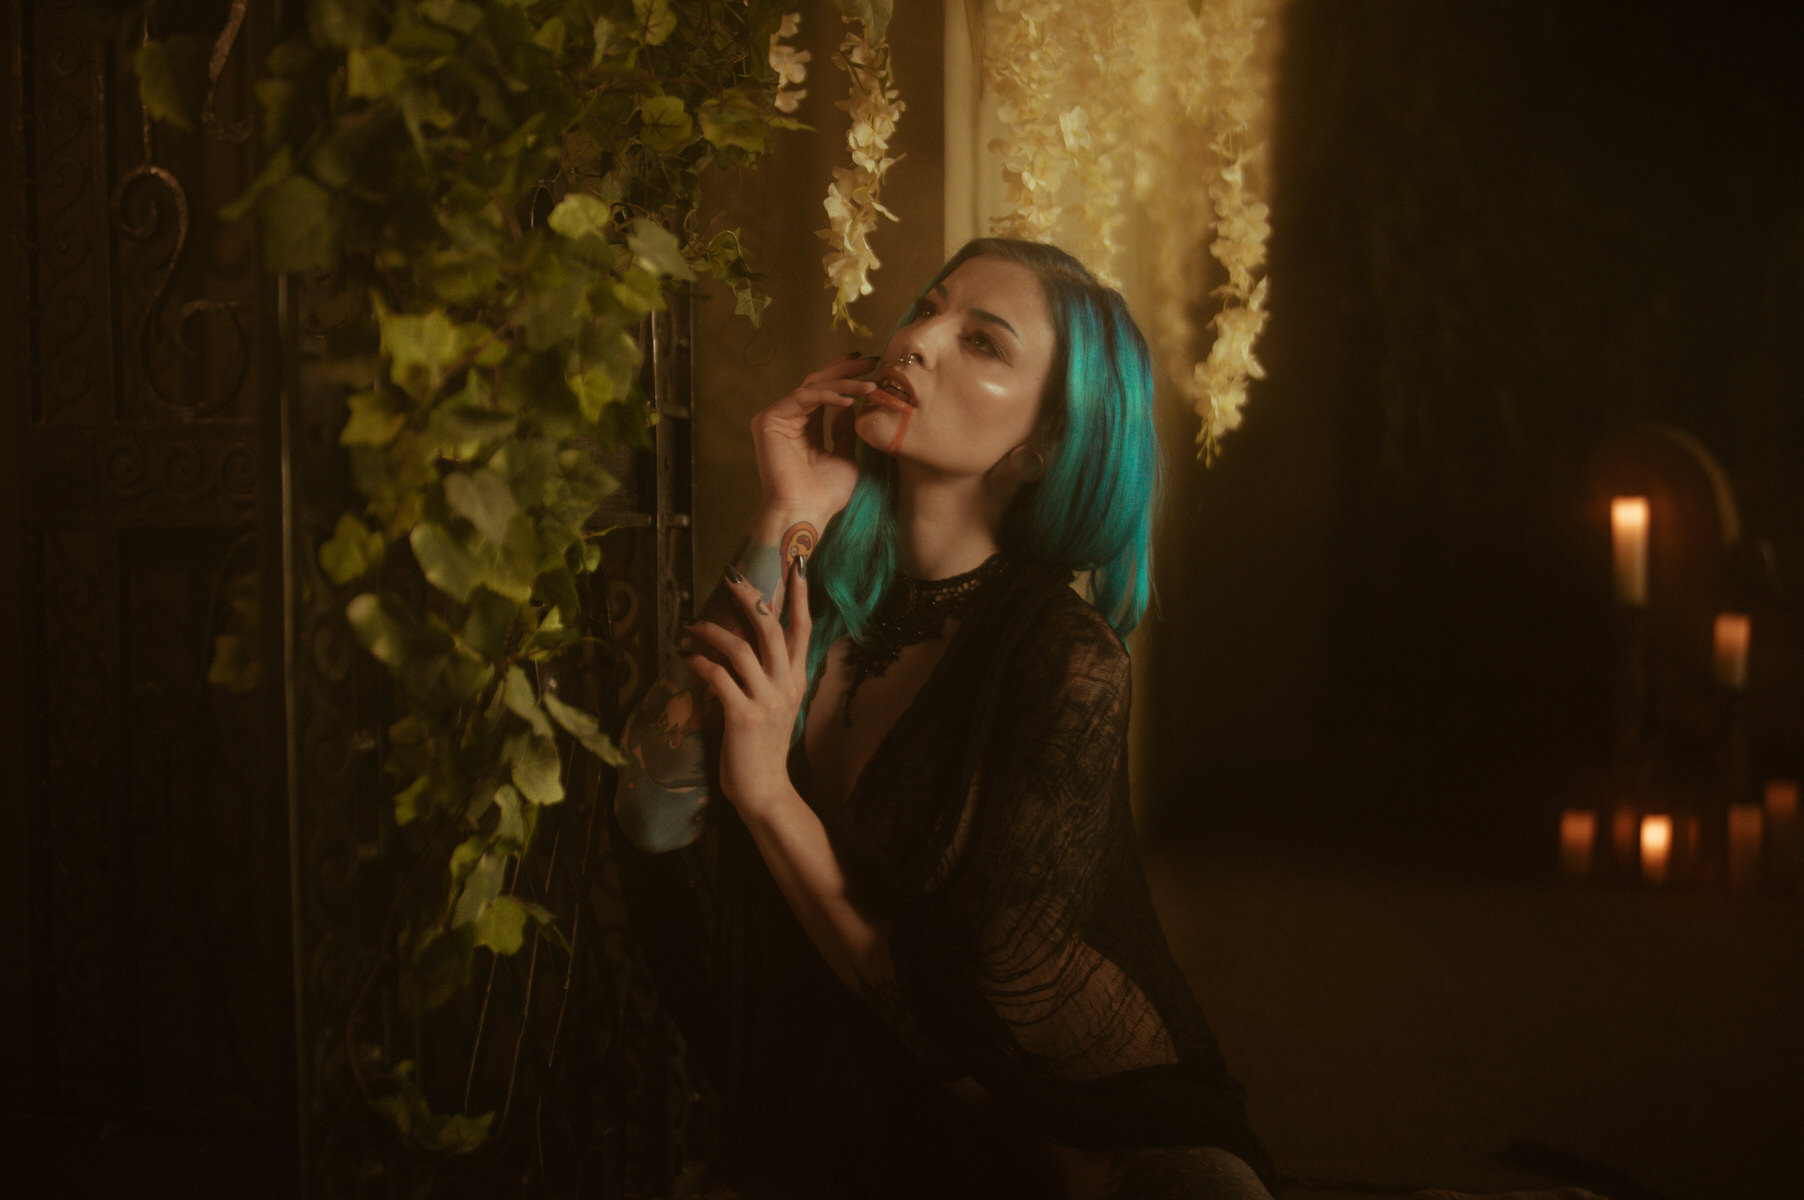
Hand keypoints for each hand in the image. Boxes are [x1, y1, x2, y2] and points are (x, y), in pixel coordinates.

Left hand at [685, 555, 812, 818]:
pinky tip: (687, 658)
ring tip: (693, 625)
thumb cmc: (763, 748)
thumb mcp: (775, 706)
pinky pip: (718, 678)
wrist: (765, 790)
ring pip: (741, 649)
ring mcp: (766, 700)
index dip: (800, 595)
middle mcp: (786, 685)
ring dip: (713, 630)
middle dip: (750, 597)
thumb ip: (769, 676)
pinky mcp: (743, 716)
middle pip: (772, 628)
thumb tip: (745, 644)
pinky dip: (700, 663)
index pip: (803, 628)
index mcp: (797, 680)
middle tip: (730, 575)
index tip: (796, 565)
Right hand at [751, 354, 875, 522]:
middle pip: (818, 383)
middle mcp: (788, 418)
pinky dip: (827, 395)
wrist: (805, 512)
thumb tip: (851, 404)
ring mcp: (776, 418)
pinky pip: (802, 398)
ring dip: (843, 382)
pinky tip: (849, 398)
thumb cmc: (824, 494)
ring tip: (870, 383)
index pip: (825, 393)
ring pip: (813, 387)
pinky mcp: (769, 420)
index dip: (845, 376)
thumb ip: (844, 429)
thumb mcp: (844, 455)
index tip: (870, 365)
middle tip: (872, 360)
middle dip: (846, 370)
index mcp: (804, 426)